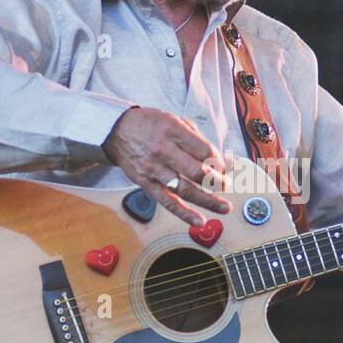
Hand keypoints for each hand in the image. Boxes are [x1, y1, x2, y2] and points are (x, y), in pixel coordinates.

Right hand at [102, 107, 231, 226]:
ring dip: (207, 200)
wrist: (116, 131)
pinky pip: (167, 202)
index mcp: (173, 130)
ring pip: (184, 189)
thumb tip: (227, 161)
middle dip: (217, 181)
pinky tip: (198, 221)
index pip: (204, 150)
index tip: (225, 167)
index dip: (219, 162)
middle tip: (226, 185)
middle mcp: (163, 150)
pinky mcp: (146, 183)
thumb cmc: (150, 125)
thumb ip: (201, 141)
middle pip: (196, 171)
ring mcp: (153, 169)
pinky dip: (184, 213)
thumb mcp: (176, 121)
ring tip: (224, 207)